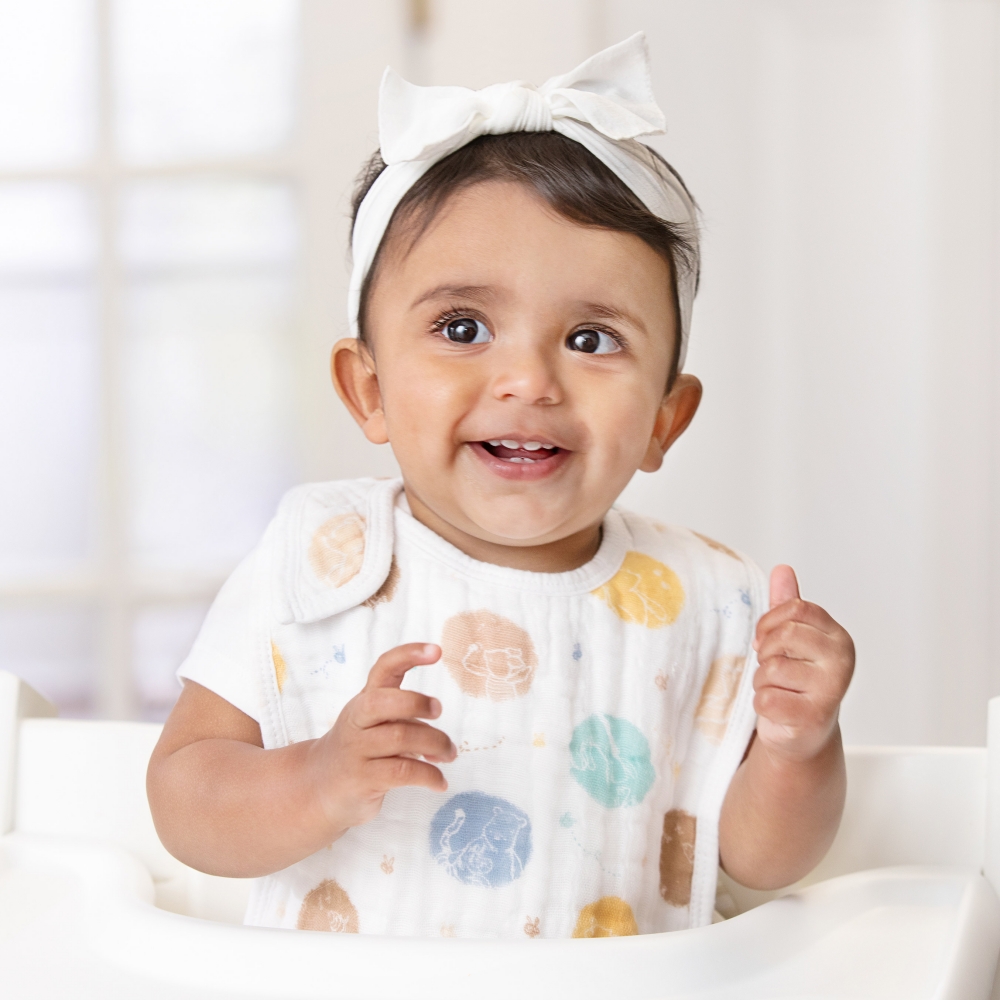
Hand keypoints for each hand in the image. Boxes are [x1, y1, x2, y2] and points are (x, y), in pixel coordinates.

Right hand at [305, 642, 454, 835]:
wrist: (320, 787)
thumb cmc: (361, 749)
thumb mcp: (378, 726)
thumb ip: (408, 726)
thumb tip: (443, 747)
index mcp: (365, 700)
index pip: (384, 668)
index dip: (409, 655)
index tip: (437, 651)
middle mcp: (357, 720)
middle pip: (385, 701)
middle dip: (418, 703)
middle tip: (439, 711)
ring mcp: (357, 750)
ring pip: (400, 737)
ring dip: (435, 744)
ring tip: (449, 754)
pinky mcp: (362, 779)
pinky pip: (403, 772)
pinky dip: (429, 775)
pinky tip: (440, 782)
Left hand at [751, 566, 853, 761]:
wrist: (803, 733)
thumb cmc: (796, 681)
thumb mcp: (792, 639)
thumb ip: (787, 605)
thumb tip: (782, 569)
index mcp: (837, 637)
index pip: (796, 608)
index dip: (770, 622)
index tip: (766, 638)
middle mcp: (841, 660)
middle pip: (785, 634)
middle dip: (766, 651)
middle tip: (772, 666)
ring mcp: (831, 689)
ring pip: (772, 668)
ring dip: (763, 680)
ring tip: (779, 689)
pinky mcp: (812, 716)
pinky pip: (767, 698)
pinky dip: (762, 703)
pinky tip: (779, 708)